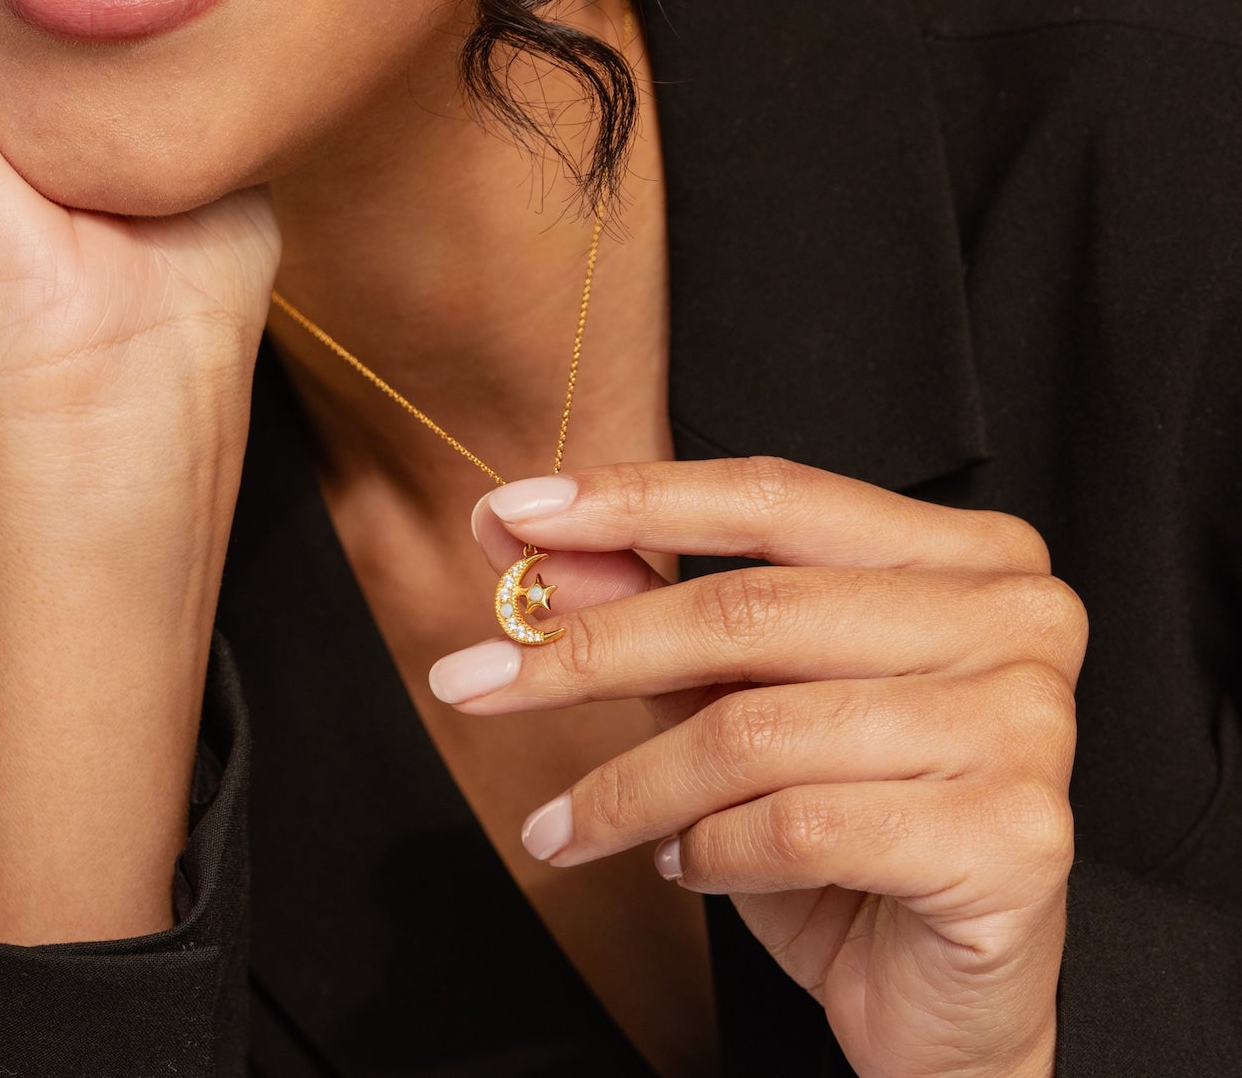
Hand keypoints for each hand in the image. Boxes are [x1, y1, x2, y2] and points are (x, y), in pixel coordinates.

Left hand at [428, 456, 1085, 1077]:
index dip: (631, 498)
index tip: (506, 512)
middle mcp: (1015, 619)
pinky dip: (706, 851)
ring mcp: (1027, 723)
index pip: (771, 495)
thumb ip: (643, 603)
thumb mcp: (731, 700)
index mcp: (963, 555)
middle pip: (749, 607)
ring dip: (632, 785)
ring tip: (574, 825)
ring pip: (755, 729)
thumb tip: (518, 535)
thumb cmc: (842, 830)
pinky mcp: (1015, 836)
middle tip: (471, 682)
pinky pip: (798, 826)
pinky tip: (682, 866)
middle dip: (587, 650)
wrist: (943, 1003)